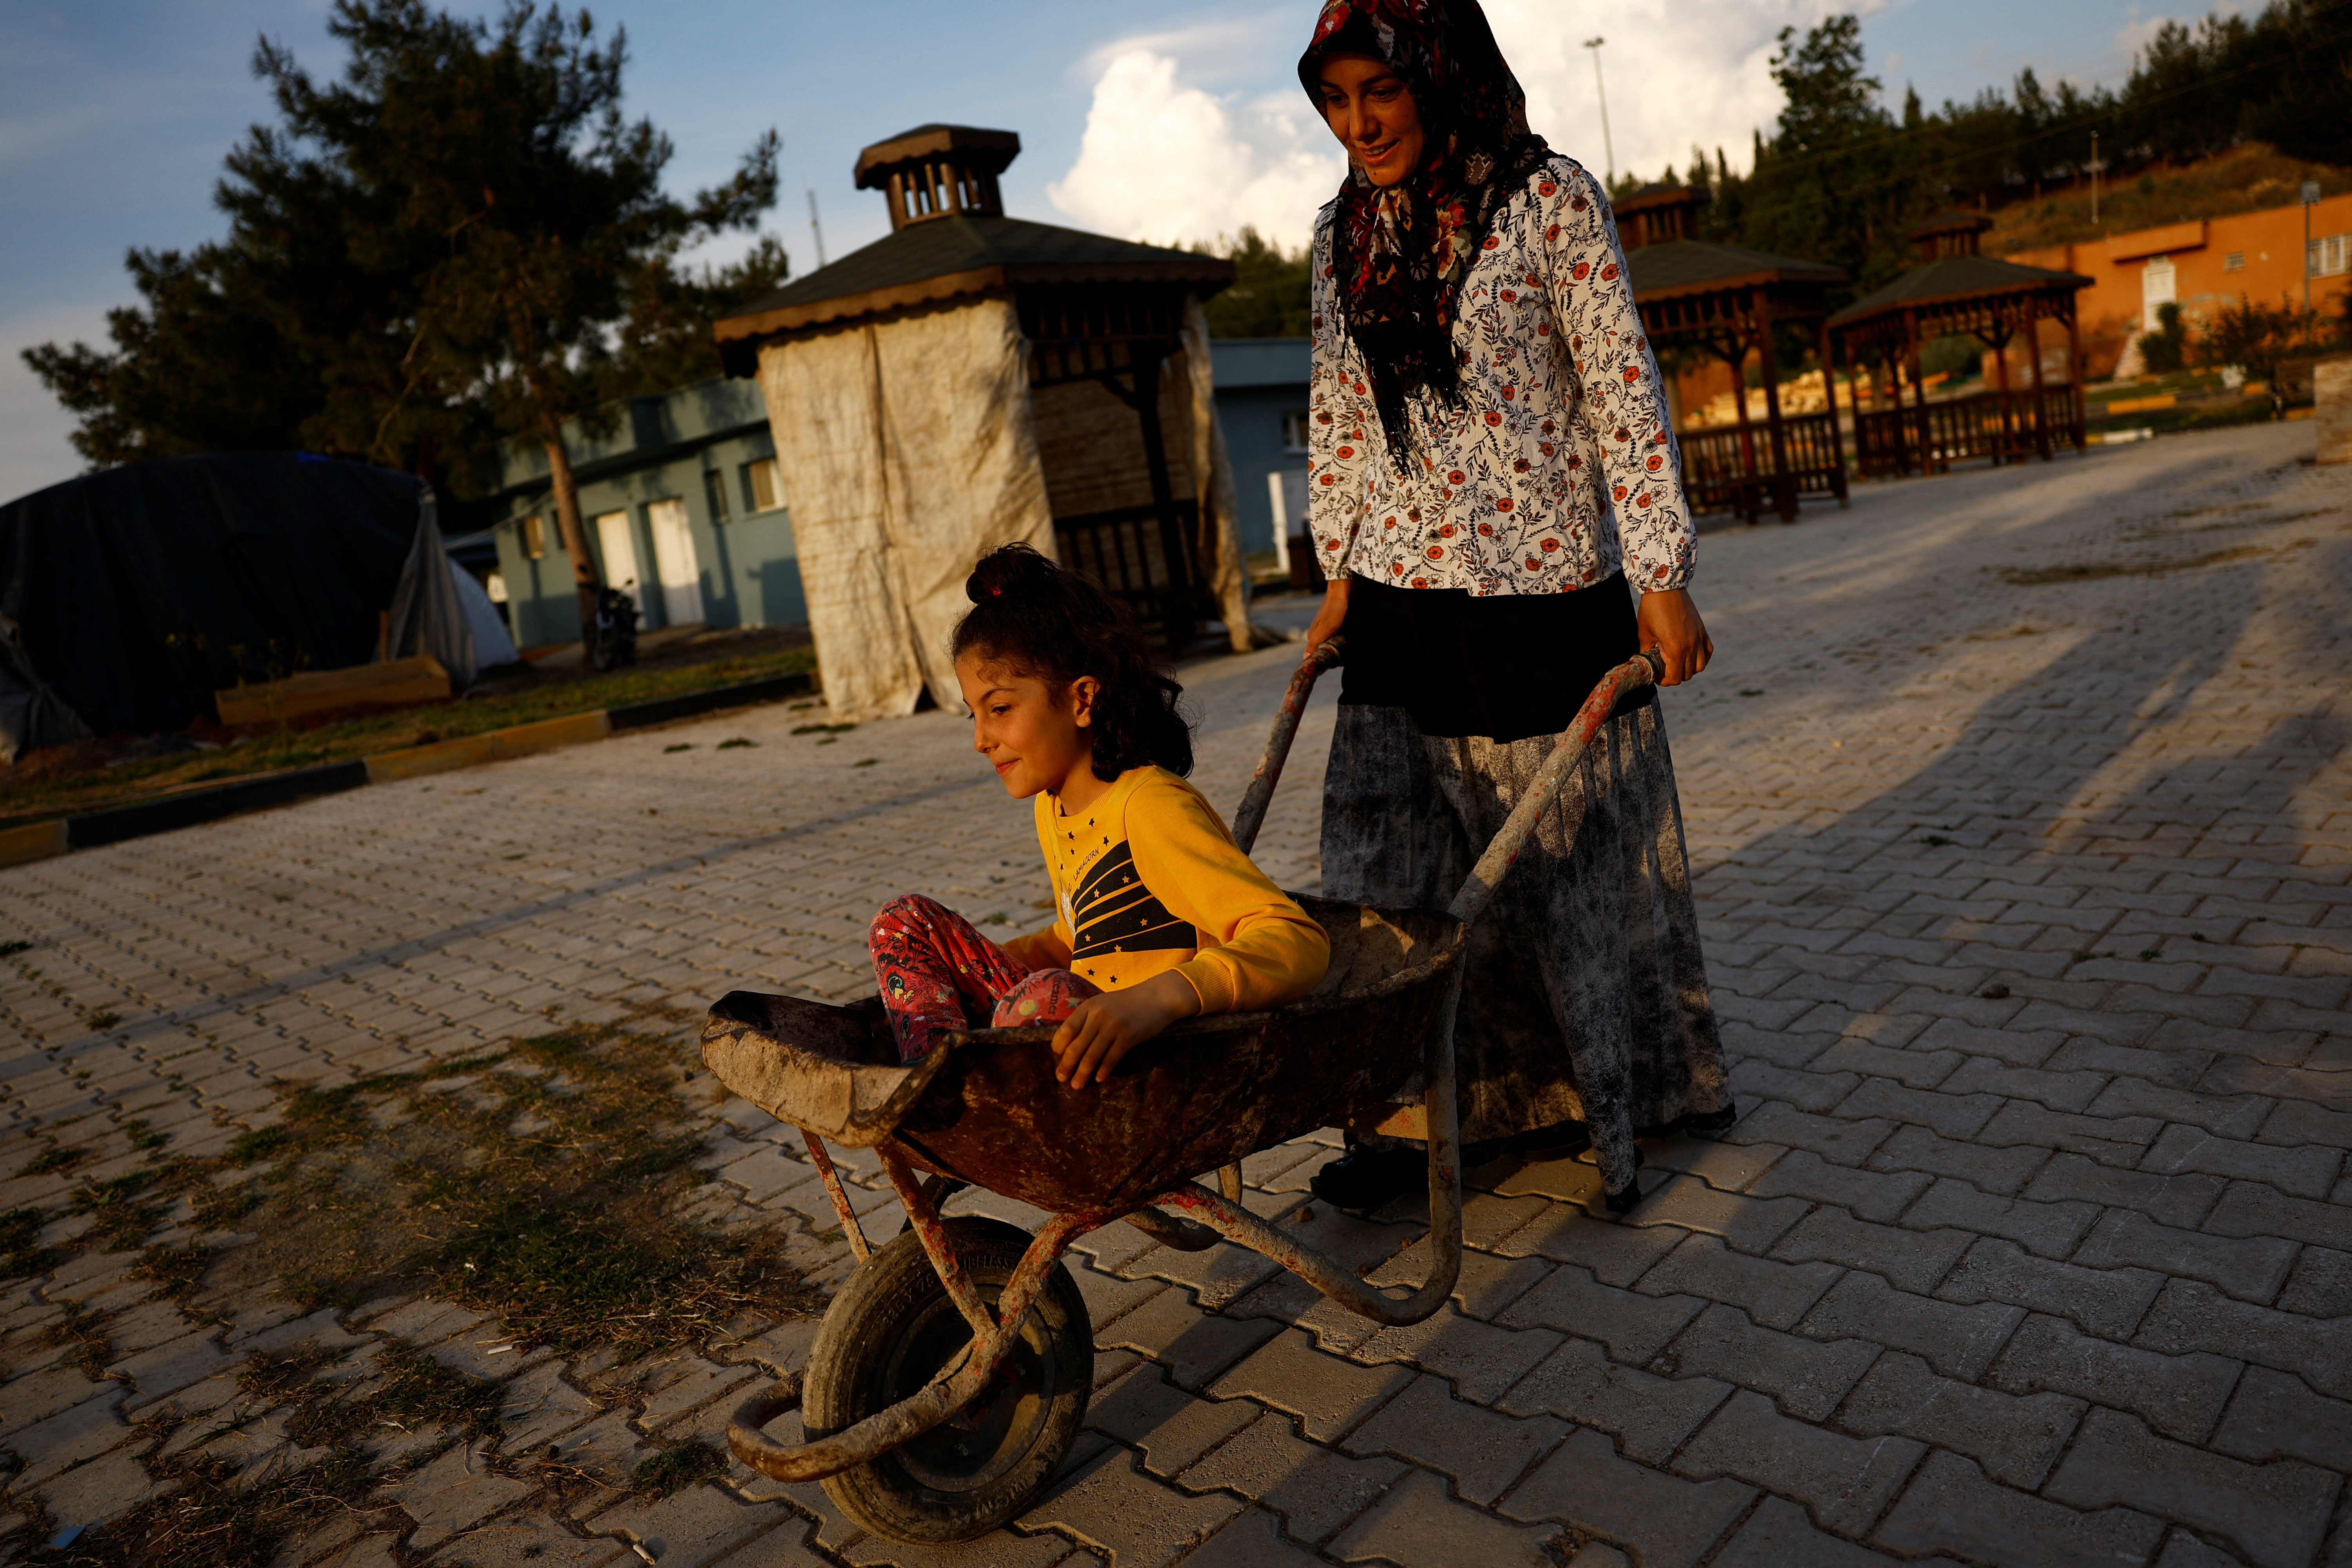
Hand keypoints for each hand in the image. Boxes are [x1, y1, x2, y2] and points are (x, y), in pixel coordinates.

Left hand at [1051, 973, 1199, 1086]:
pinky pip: (1111, 1059)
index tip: (1058, 1059)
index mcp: (1088, 1007)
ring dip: (1082, 1074)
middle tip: (1062, 1079)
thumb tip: (1068, 1045)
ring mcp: (1113, 1026)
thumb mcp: (1102, 1004)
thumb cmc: (1126, 1003)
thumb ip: (1086, 1019)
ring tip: (1077, 1086)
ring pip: (1091, 1057)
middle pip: (1075, 1047)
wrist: (1157, 997)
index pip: (1064, 1031)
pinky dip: (1103, 1071)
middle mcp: (1098, 1016)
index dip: (1058, 1049)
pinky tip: (1099, 1079)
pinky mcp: (1129, 1037)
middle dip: (1066, 1067)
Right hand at [1301, 576, 1349, 661]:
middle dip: (1336, 652)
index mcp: (1312, 636)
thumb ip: (1314, 644)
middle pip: (1326, 648)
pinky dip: (1343, 637)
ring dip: (1341, 645)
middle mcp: (1316, 632)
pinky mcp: (1333, 623)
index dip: (1329, 659)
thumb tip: (1305, 658)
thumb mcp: (1324, 629)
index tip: (1341, 660)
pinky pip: (1337, 635)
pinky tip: (1349, 636)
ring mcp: (1324, 627)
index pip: (1318, 654)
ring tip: (1350, 645)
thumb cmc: (1334, 610)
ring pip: (1333, 642)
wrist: (1341, 591)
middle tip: (1347, 652)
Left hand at [1635, 587, 1712, 685]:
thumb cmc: (1652, 609)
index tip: (1656, 676)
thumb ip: (1647, 652)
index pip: (1675, 678)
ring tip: (1677, 663)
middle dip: (1674, 676)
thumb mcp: (1644, 633)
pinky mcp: (1703, 631)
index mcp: (1675, 649)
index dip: (1664, 681)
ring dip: (1689, 669)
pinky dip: (1701, 658)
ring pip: (1700, 666)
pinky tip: (1691, 656)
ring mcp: (1699, 638)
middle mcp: (1690, 646)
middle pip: (1687, 674)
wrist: (1665, 587)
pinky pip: (1708, 652)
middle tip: (1663, 670)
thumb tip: (1647, 663)